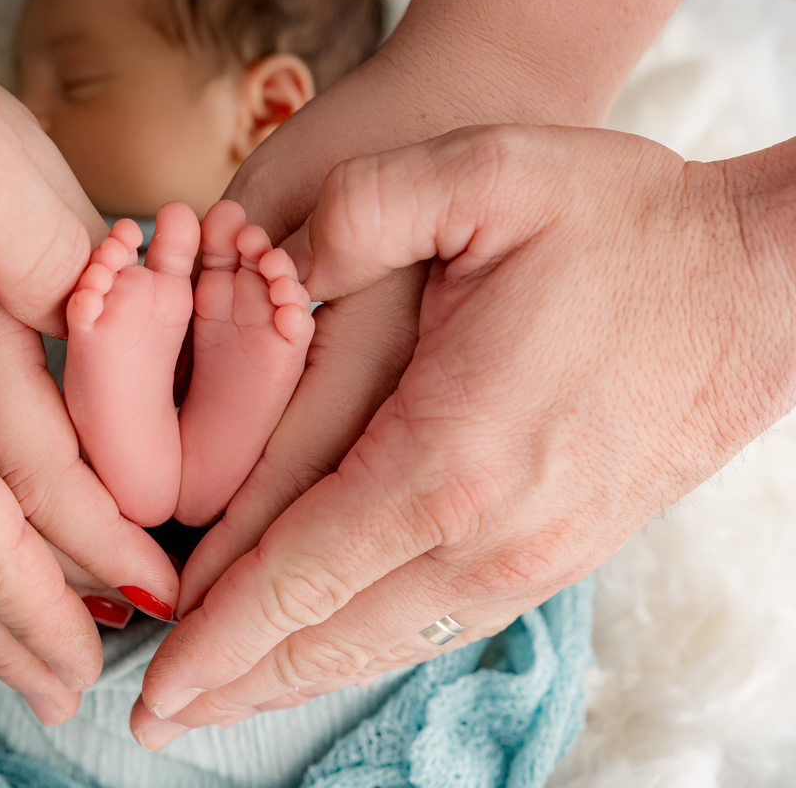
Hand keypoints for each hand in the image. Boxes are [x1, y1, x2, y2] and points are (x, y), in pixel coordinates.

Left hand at [131, 126, 795, 745]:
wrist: (760, 284)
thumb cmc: (627, 227)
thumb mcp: (487, 174)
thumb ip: (360, 213)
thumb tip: (270, 268)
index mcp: (447, 451)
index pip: (295, 571)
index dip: (216, 633)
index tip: (155, 681)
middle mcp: (485, 532)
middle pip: (327, 634)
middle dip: (234, 681)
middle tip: (158, 714)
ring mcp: (529, 556)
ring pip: (380, 645)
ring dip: (292, 680)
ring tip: (223, 703)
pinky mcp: (557, 553)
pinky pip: (434, 626)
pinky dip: (362, 651)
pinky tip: (326, 655)